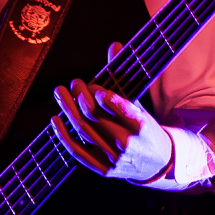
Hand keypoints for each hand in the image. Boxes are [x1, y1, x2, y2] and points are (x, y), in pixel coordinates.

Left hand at [50, 42, 173, 182]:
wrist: (159, 164)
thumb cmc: (147, 130)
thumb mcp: (141, 105)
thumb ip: (124, 79)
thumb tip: (113, 45)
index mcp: (141, 126)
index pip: (120, 109)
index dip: (104, 97)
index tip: (94, 86)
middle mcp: (127, 144)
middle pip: (96, 117)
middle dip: (80, 97)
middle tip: (74, 83)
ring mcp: (113, 158)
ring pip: (83, 131)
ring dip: (68, 109)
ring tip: (59, 92)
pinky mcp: (102, 169)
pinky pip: (77, 151)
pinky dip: (63, 135)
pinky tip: (55, 119)